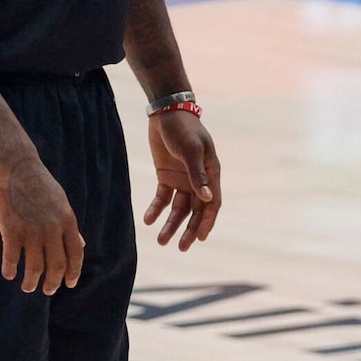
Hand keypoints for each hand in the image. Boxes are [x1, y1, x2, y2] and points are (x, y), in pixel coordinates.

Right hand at [0, 157, 83, 291]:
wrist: (16, 165)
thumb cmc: (38, 183)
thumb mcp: (61, 203)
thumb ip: (70, 226)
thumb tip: (81, 244)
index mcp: (67, 221)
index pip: (76, 254)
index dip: (73, 272)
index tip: (69, 284)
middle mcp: (52, 228)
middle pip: (56, 266)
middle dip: (53, 283)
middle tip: (47, 291)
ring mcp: (32, 230)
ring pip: (35, 267)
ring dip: (31, 282)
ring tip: (28, 287)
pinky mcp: (12, 229)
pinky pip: (12, 258)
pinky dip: (10, 270)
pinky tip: (8, 274)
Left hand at [144, 109, 222, 249]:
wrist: (166, 113)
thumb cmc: (184, 129)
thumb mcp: (191, 151)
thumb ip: (198, 175)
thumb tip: (208, 200)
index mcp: (212, 174)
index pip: (213, 204)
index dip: (207, 222)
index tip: (199, 239)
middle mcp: (199, 180)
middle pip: (196, 211)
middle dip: (189, 230)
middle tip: (181, 248)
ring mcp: (182, 180)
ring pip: (178, 209)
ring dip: (171, 224)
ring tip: (161, 241)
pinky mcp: (166, 177)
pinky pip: (162, 198)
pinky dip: (156, 209)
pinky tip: (148, 220)